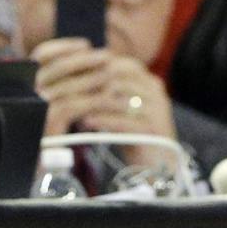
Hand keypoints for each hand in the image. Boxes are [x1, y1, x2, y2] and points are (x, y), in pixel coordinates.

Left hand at [31, 38, 176, 146]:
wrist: (159, 163)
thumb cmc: (134, 133)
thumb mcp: (121, 109)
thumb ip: (106, 94)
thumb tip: (75, 83)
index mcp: (147, 80)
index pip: (119, 64)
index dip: (94, 68)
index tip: (70, 75)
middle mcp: (154, 90)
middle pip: (119, 77)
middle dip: (91, 83)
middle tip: (67, 90)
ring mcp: (156, 108)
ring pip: (120, 97)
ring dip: (94, 101)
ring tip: (73, 106)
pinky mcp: (153, 129)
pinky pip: (124, 120)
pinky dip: (103, 120)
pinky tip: (86, 122)